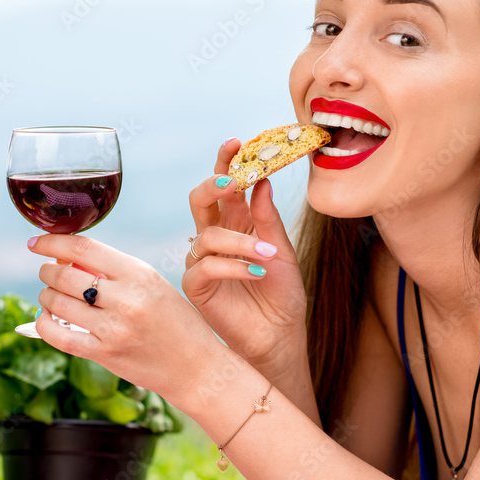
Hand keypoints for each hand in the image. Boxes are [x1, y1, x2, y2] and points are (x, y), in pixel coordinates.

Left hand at [29, 233, 231, 406]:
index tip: (36, 242)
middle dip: (47, 270)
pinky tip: (48, 318)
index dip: (52, 242)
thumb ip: (114, 271)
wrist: (196, 366)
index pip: (83, 248)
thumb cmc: (175, 321)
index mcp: (139, 273)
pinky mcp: (104, 354)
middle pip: (64, 274)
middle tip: (48, 272)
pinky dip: (44, 324)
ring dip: (46, 295)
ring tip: (52, 296)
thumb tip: (66, 258)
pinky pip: (58, 336)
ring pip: (56, 303)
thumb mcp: (152, 283)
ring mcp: (113, 329)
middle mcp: (126, 299)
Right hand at [183, 138, 308, 376]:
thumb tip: (263, 181)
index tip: (237, 141)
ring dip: (241, 241)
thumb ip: (268, 219)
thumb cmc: (281, 295)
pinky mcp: (196, 286)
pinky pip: (206, 265)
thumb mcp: (282, 251)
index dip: (226, 161)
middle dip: (215, 183)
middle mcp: (215, 237)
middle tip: (234, 181)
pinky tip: (256, 273)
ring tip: (268, 256)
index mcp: (237, 223)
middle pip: (201, 198)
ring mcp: (202, 260)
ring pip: (208, 233)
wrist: (280, 338)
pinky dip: (233, 265)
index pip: (226, 186)